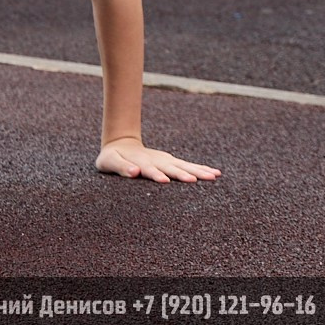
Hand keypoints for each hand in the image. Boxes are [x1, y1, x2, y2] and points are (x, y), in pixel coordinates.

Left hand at [96, 137, 220, 183]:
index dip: (157, 175)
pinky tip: (215, 173)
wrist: (121, 144)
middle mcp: (157, 160)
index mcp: (141, 162)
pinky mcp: (171, 162)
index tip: (165, 181)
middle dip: (184, 174)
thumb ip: (121, 167)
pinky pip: (188, 166)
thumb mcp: (109, 162)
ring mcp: (166, 160)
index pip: (150, 170)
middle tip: (196, 180)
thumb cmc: (112, 157)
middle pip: (172, 168)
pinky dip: (201, 169)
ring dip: (198, 171)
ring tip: (213, 176)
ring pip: (184, 166)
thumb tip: (134, 173)